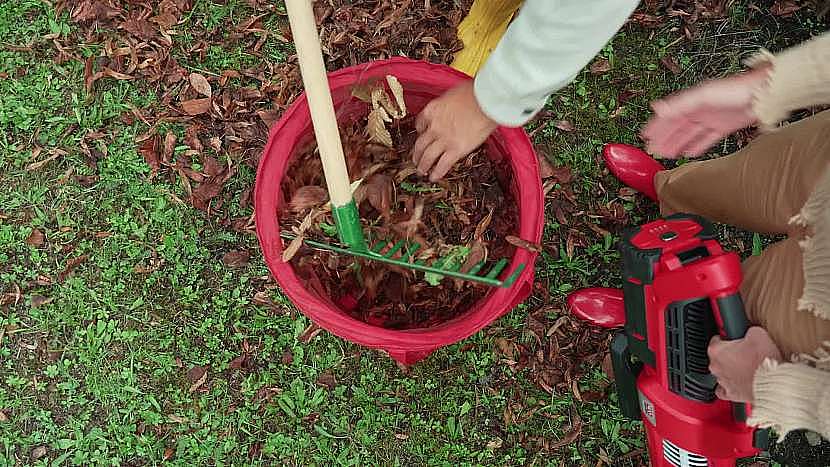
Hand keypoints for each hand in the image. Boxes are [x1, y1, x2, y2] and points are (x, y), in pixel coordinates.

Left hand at [412, 80, 498, 181]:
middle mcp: (434, 126)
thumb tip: (453, 103)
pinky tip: (434, 177)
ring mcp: (444, 139)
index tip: (421, 135)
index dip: (419, 131)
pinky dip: (437, 173)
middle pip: (420, 143)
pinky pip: (442, 165)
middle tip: (415, 158)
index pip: (420, 123)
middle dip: (416, 153)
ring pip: (427, 156)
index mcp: (432, 110)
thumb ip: (449, 102)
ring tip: (421, 171)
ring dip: (423, 166)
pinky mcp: (456, 150)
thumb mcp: (454, 91)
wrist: (486, 100)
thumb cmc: (475, 92)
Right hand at [641, 67, 769, 158]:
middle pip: (677, 126)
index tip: (645, 136)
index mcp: (692, 101)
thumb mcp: (704, 95)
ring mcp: (712, 119)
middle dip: (664, 138)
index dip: (657, 126)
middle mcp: (700, 110)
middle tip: (652, 150)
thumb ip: (680, 103)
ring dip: (677, 144)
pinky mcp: (725, 127)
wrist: (766, 93)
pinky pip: (706, 139)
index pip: (669, 116)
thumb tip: (656, 108)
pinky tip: (689, 153)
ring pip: (689, 134)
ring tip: (666, 154)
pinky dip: (696, 146)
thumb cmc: (737, 89)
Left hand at [708, 326, 781, 401]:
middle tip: (743, 354)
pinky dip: (729, 387)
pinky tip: (737, 383)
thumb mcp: (757, 333)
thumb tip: (750, 332)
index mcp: (717, 350)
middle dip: (730, 355)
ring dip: (731, 370)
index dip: (726, 339)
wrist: (775, 381)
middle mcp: (716, 366)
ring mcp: (722, 381)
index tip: (732, 340)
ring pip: (721, 373)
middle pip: (718, 358)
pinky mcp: (731, 394)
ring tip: (745, 368)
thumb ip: (748, 331)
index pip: (715, 341)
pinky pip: (723, 390)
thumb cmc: (764, 359)